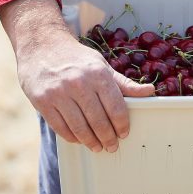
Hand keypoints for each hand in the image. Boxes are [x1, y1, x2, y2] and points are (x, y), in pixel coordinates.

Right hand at [16, 25, 153, 152]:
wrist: (42, 46)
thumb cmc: (77, 58)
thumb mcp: (102, 65)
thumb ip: (124, 83)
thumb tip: (150, 91)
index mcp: (98, 74)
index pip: (116, 107)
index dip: (122, 125)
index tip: (124, 133)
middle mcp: (79, 83)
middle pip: (98, 121)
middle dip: (108, 138)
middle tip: (112, 146)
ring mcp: (59, 93)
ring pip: (80, 128)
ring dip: (91, 142)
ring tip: (97, 146)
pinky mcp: (43, 102)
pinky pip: (61, 128)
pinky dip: (72, 137)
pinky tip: (79, 139)